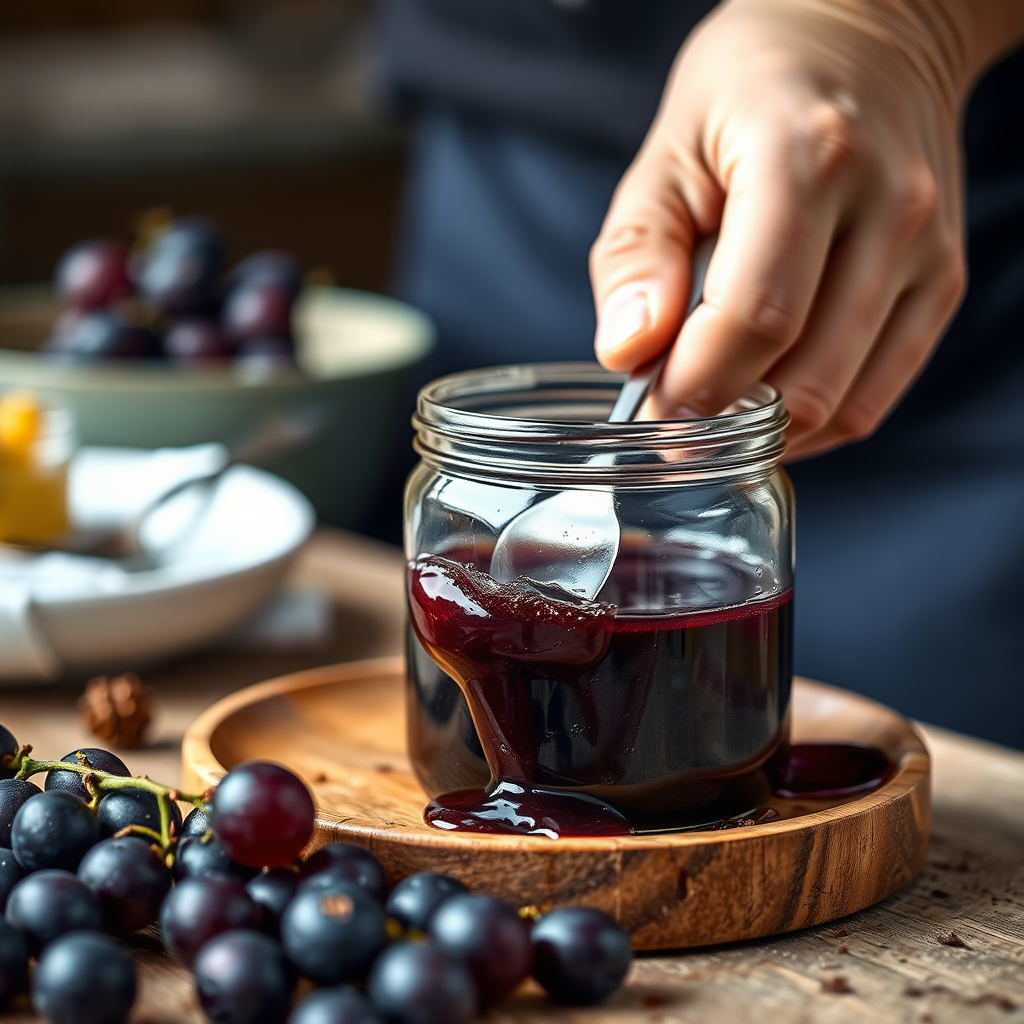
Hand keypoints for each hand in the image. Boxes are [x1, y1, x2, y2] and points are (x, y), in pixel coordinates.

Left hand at [590, 0, 1000, 456]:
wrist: (870, 39)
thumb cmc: (754, 89)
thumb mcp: (668, 150)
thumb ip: (637, 251)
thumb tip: (627, 352)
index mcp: (807, 156)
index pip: (755, 314)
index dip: (695, 383)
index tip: (652, 407)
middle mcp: (887, 205)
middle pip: (804, 374)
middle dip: (724, 420)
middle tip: (674, 416)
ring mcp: (927, 250)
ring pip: (842, 402)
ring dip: (766, 432)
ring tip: (717, 409)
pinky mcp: (942, 285)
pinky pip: (874, 399)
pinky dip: (811, 425)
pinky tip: (768, 409)